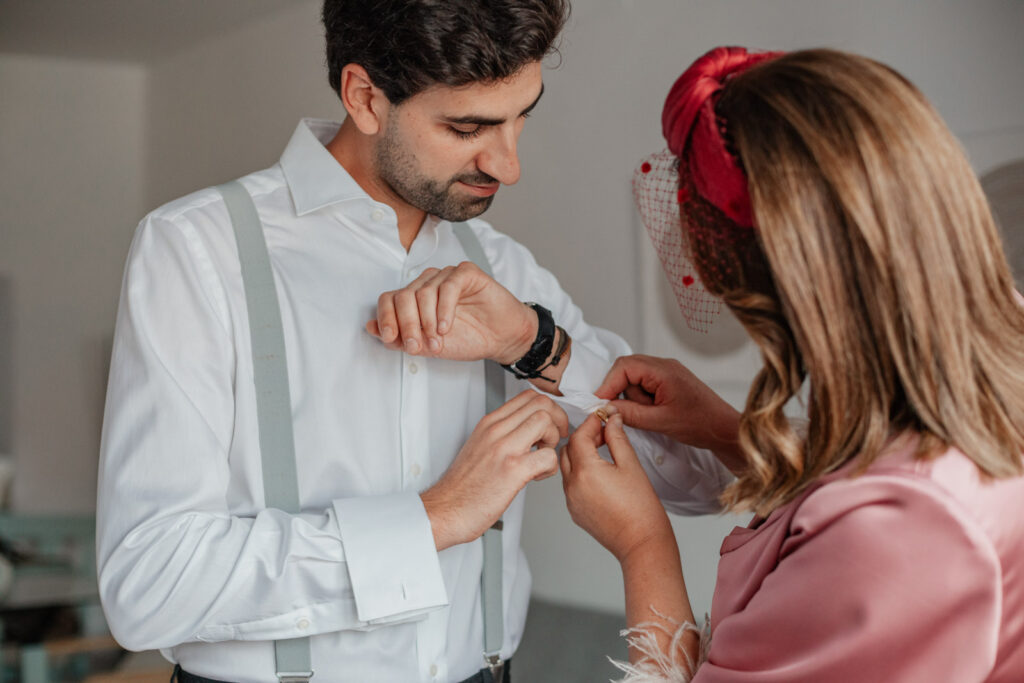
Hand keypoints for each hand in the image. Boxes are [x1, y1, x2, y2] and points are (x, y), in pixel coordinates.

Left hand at [366, 262, 535, 363]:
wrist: (501, 338)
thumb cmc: (468, 338)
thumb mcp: (427, 345)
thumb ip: (400, 338)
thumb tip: (370, 328)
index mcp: (415, 297)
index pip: (389, 299)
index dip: (387, 318)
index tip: (392, 339)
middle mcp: (428, 282)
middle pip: (404, 295)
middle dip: (407, 324)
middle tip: (418, 346)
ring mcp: (447, 275)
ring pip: (424, 291)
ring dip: (428, 321)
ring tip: (439, 340)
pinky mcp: (467, 273)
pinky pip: (448, 285)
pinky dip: (444, 309)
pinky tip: (447, 327)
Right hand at [422, 390, 567, 549]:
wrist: (446, 510)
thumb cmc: (462, 486)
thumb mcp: (478, 447)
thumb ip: (500, 434)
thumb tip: (524, 431)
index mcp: (489, 424)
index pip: (527, 396)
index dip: (548, 408)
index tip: (549, 425)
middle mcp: (496, 431)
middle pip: (541, 403)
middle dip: (557, 420)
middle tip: (553, 439)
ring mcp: (504, 449)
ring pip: (545, 421)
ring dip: (554, 440)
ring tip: (543, 456)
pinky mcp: (512, 471)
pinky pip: (548, 456)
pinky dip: (551, 466)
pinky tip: (538, 476)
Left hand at [561, 410, 674, 562]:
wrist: (642, 543)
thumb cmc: (641, 509)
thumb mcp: (631, 465)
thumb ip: (617, 438)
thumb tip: (611, 420)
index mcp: (586, 471)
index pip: (579, 436)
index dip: (591, 423)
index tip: (603, 418)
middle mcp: (572, 486)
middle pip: (567, 449)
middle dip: (583, 437)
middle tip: (604, 434)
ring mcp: (571, 500)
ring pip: (566, 466)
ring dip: (580, 455)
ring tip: (603, 453)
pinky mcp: (574, 511)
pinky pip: (570, 484)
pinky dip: (580, 473)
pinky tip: (600, 474)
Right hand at [595, 355, 744, 473]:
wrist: (724, 429)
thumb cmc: (700, 423)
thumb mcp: (660, 422)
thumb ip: (630, 413)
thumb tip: (606, 407)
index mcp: (663, 370)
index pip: (624, 367)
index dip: (608, 384)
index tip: (600, 403)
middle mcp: (664, 365)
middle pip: (627, 369)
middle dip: (622, 391)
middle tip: (627, 411)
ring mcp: (667, 372)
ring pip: (635, 378)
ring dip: (634, 397)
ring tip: (651, 414)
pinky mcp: (669, 381)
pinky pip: (645, 384)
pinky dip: (642, 398)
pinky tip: (654, 412)